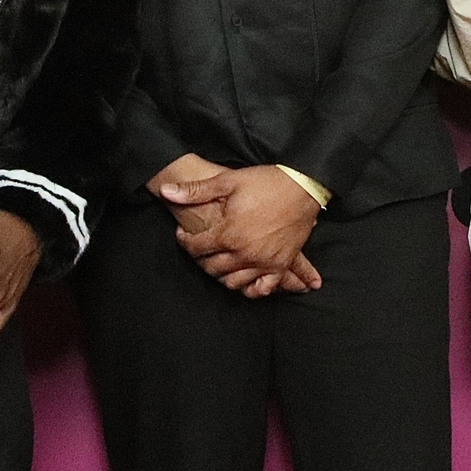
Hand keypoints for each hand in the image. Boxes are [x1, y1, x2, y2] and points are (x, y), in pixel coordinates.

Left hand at [155, 157, 324, 296]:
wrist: (304, 186)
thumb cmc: (267, 182)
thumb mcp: (229, 181)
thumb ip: (195, 191)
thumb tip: (166, 191)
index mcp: (230, 233)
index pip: (196, 247)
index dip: (185, 241)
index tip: (184, 234)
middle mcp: (245, 253)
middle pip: (211, 267)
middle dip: (200, 259)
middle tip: (199, 249)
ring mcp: (264, 262)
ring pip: (233, 282)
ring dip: (220, 275)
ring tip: (218, 262)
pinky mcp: (280, 265)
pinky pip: (262, 288)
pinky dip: (251, 289)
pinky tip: (244, 280)